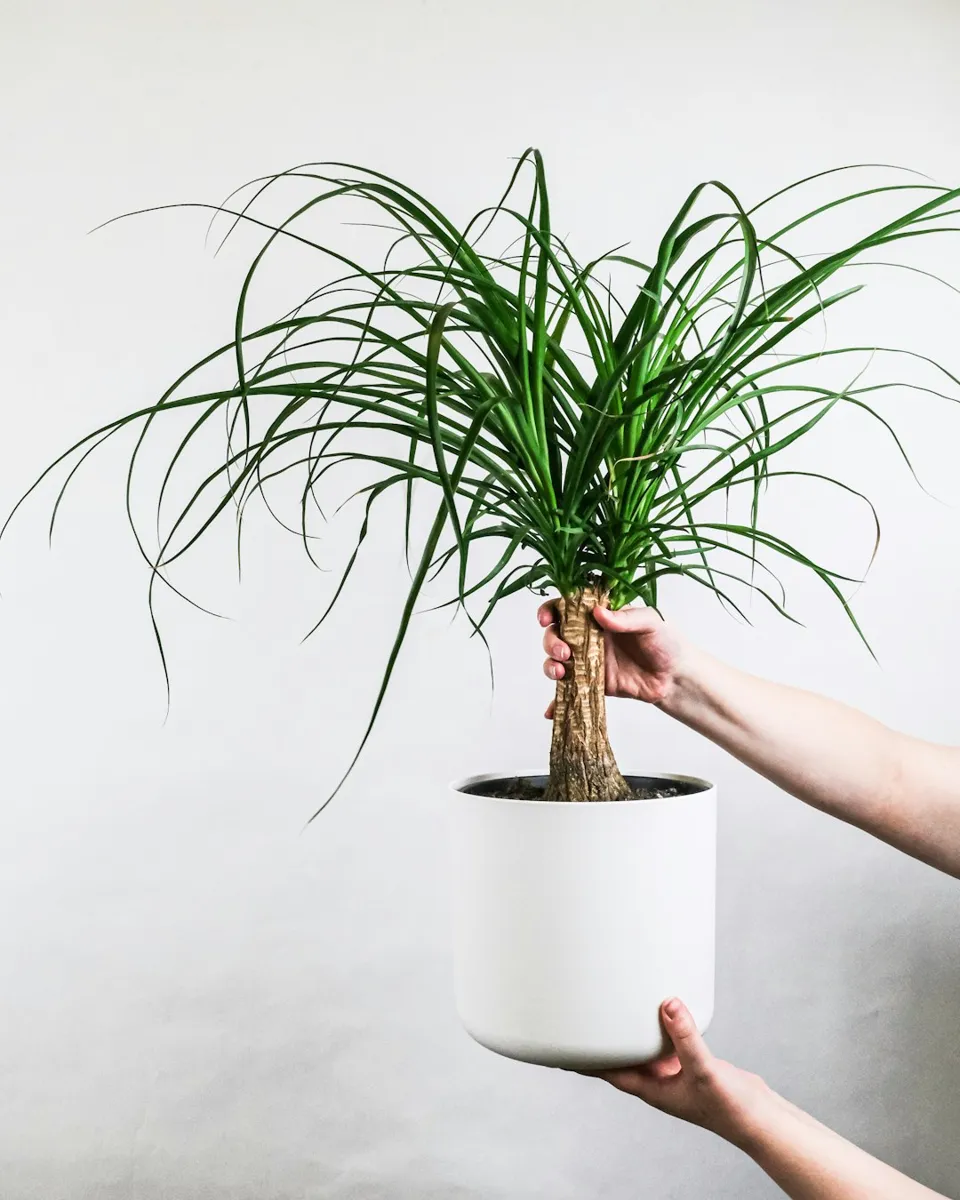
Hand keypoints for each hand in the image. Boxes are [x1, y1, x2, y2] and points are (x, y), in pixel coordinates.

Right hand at [538, 600, 687, 715]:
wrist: (676, 677)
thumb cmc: (667, 643)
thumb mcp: (651, 622)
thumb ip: (626, 618)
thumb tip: (599, 613)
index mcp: (600, 616)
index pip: (568, 608)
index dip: (551, 611)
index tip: (546, 619)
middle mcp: (589, 637)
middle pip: (556, 634)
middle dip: (551, 642)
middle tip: (564, 652)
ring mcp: (588, 661)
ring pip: (557, 661)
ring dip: (550, 665)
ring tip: (560, 673)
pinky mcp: (592, 684)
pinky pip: (569, 691)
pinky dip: (556, 701)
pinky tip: (550, 710)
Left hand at [587, 998, 772, 1148]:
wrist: (759, 1119)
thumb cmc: (729, 1107)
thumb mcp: (704, 1070)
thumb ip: (686, 1037)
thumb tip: (667, 1004)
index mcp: (651, 1088)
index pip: (607, 1071)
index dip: (583, 1059)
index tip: (560, 1046)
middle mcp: (657, 1080)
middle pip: (620, 1057)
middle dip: (600, 1041)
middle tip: (580, 1015)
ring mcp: (673, 1072)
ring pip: (642, 1047)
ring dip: (629, 1031)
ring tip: (612, 1005)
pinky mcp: (690, 1064)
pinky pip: (666, 1041)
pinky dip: (660, 1026)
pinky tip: (661, 1009)